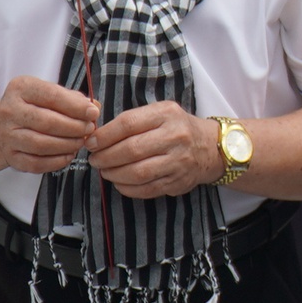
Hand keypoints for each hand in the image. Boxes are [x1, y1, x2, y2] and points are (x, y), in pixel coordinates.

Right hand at [0, 76, 100, 176]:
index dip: (76, 107)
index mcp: (21, 88)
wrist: (4, 123)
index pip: (52, 96)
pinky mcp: (9, 156)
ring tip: (81, 141)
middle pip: (47, 122)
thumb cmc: (36, 106)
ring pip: (41, 144)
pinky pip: (35, 163)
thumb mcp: (52, 93)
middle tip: (89, 129)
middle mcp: (9, 111)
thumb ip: (74, 99)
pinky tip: (68, 155)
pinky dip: (56, 162)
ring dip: (67, 145)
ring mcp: (6, 135)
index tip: (93, 113)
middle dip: (74, 127)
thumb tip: (94, 108)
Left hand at [89, 102, 220, 199]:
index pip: (128, 124)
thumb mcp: (159, 113)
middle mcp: (176, 136)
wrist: (210, 147)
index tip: (91, 143)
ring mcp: (179, 161)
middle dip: (105, 157)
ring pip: (137, 172)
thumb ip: (131, 121)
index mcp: (167, 114)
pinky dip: (126, 188)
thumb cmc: (176, 128)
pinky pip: (145, 189)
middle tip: (95, 160)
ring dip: (113, 174)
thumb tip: (96, 137)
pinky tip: (120, 181)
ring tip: (105, 171)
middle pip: (131, 149)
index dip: (104, 135)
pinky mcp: (177, 181)